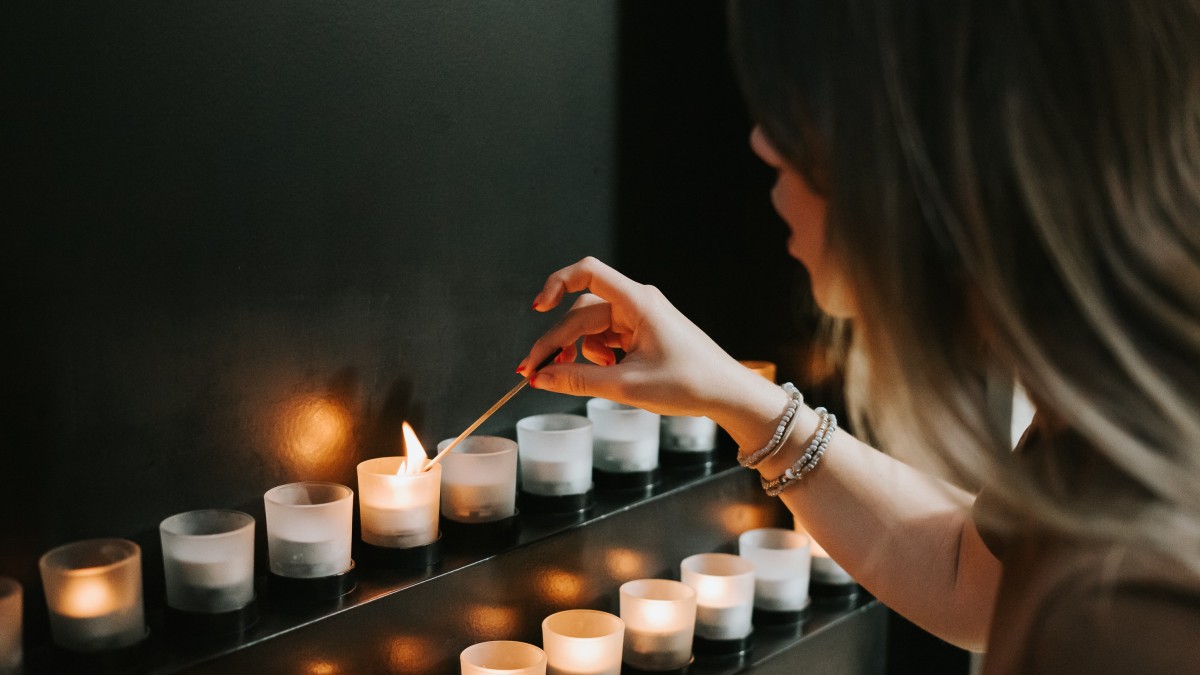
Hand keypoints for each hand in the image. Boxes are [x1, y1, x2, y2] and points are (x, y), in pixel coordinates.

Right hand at [516, 256, 752, 417]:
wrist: (727, 393)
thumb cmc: (690, 383)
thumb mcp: (627, 386)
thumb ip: (578, 379)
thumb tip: (541, 377)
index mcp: (637, 302)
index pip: (587, 273)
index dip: (556, 284)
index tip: (538, 309)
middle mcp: (636, 303)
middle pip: (581, 312)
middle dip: (557, 341)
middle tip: (534, 371)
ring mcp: (639, 318)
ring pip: (591, 327)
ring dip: (577, 351)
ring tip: (576, 377)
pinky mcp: (642, 334)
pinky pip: (606, 337)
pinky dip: (596, 356)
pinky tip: (606, 374)